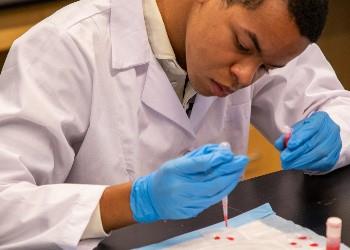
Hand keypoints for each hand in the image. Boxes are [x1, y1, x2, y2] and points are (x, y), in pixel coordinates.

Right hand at [130, 144, 247, 222]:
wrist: (151, 200)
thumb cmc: (164, 177)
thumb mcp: (177, 162)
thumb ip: (198, 156)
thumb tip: (220, 151)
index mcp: (176, 172)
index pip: (200, 164)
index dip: (217, 159)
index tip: (229, 153)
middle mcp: (182, 189)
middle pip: (212, 181)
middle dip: (230, 170)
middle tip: (242, 160)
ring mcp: (188, 203)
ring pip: (215, 193)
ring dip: (230, 181)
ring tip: (239, 171)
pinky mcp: (192, 212)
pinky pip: (211, 200)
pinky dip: (223, 190)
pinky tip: (229, 182)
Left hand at [274, 112, 341, 171]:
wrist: (323, 134)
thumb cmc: (306, 131)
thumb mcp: (296, 128)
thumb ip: (287, 135)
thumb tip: (281, 143)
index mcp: (321, 119)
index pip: (311, 128)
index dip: (300, 138)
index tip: (289, 145)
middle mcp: (331, 130)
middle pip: (313, 143)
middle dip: (296, 153)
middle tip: (284, 158)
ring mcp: (334, 144)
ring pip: (317, 155)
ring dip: (300, 161)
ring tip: (288, 164)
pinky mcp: (334, 156)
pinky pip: (321, 163)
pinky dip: (308, 166)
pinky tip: (298, 167)